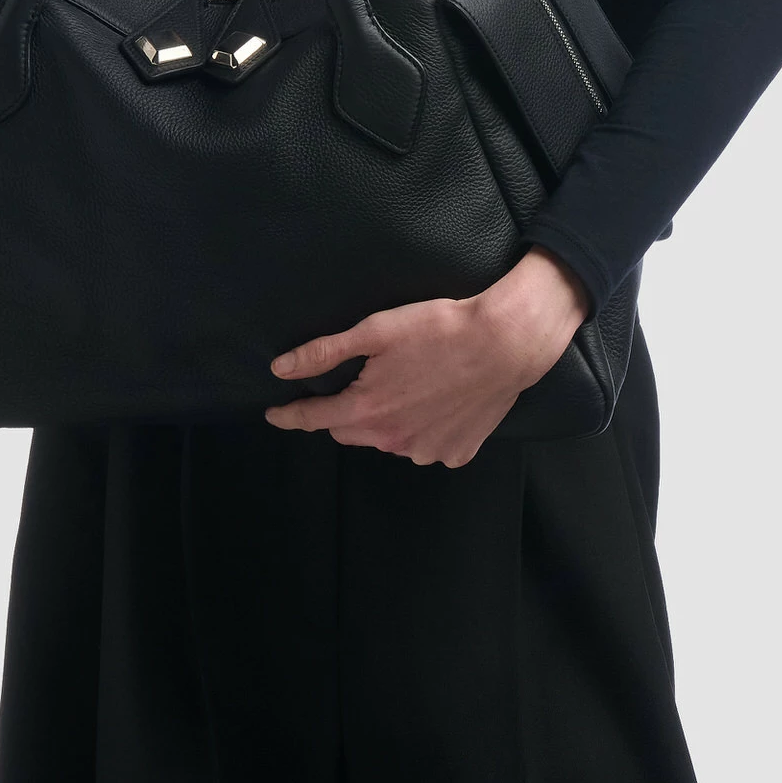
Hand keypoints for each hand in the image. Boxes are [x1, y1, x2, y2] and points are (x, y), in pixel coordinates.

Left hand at [263, 247, 590, 467]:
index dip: (290, 414)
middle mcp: (393, 441)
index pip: (314, 418)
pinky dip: (426, 428)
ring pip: (391, 439)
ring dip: (391, 419)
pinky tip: (440, 400)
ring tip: (414, 383)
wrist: (506, 342)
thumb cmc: (440, 329)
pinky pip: (427, 445)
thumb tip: (281, 368)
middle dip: (349, 410)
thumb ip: (324, 352)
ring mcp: (426, 452)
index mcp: (367, 410)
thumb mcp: (376, 331)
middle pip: (352, 430)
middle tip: (366, 378)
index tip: (275, 413)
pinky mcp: (456, 453)